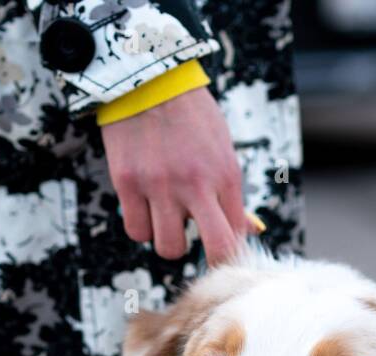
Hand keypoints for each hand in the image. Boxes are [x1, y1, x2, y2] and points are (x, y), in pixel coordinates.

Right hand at [101, 87, 249, 265]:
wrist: (147, 78)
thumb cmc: (191, 115)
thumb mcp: (223, 148)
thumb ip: (231, 192)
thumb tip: (247, 230)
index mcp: (226, 174)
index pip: (237, 233)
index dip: (231, 247)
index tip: (222, 244)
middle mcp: (196, 184)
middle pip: (214, 248)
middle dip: (211, 258)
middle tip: (201, 245)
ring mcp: (160, 186)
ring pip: (168, 247)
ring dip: (169, 238)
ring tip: (167, 216)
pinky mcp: (128, 184)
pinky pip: (137, 230)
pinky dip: (142, 225)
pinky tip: (146, 207)